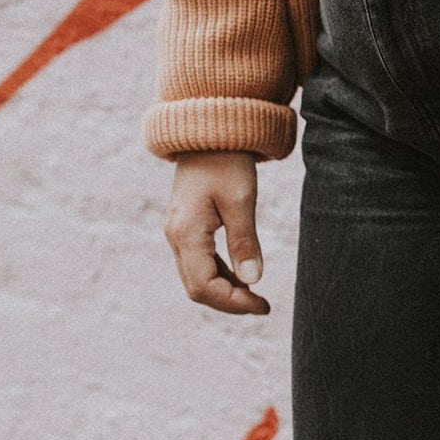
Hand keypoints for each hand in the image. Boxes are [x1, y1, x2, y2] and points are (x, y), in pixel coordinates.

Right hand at [163, 151, 270, 315]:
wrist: (209, 133)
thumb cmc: (227, 161)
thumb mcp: (241, 200)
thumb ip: (245, 241)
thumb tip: (252, 280)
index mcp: (186, 233)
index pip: (204, 286)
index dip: (232, 302)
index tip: (262, 306)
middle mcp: (176, 237)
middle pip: (197, 287)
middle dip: (229, 302)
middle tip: (262, 306)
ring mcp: (179, 233)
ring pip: (197, 277)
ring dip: (225, 290)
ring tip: (256, 295)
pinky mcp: (187, 228)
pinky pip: (199, 262)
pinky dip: (220, 275)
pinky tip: (243, 277)